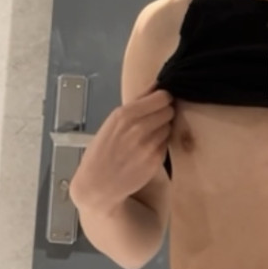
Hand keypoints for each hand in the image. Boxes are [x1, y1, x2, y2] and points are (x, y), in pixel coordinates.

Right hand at [70, 85, 174, 211]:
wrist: (98, 184)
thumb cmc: (102, 150)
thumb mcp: (112, 122)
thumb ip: (137, 102)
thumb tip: (158, 84)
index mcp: (124, 114)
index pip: (162, 96)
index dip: (162, 99)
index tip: (157, 104)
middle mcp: (138, 127)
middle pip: (169, 110)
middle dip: (163, 114)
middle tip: (151, 122)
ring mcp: (149, 144)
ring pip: (169, 127)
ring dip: (162, 130)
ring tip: (146, 138)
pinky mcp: (156, 159)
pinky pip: (167, 143)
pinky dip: (161, 145)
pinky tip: (147, 150)